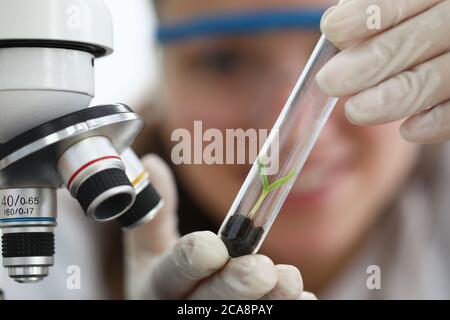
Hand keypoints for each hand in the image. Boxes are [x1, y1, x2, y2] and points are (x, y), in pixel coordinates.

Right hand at [124, 154, 315, 299]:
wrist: (172, 310)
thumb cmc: (165, 280)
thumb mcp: (149, 249)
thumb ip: (156, 211)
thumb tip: (152, 163)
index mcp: (156, 285)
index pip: (172, 273)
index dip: (191, 260)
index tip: (212, 246)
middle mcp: (182, 308)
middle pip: (208, 300)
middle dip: (236, 285)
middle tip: (262, 270)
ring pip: (242, 315)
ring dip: (270, 298)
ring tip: (290, 280)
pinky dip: (286, 309)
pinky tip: (302, 297)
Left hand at [317, 0, 449, 142]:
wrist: (447, 44)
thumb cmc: (416, 26)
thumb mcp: (405, 9)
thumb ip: (377, 13)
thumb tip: (336, 30)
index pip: (402, 1)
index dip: (369, 13)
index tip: (332, 28)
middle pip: (414, 42)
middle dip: (369, 63)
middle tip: (330, 81)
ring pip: (432, 79)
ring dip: (392, 99)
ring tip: (355, 111)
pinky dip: (436, 122)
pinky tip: (408, 131)